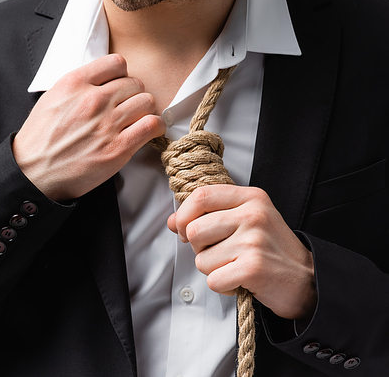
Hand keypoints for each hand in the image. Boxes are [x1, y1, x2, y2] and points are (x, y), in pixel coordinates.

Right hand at [13, 54, 164, 200]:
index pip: (116, 62)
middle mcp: (93, 99)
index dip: (121, 74)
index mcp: (75, 83)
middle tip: (127, 105)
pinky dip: (155, 126)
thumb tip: (104, 78)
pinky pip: (151, 125)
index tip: (119, 85)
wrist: (33, 173)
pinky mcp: (118, 148)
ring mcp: (107, 124)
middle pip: (135, 82)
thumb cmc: (41, 137)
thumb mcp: (53, 97)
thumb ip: (80, 84)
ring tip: (137, 118)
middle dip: (134, 93)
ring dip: (145, 109)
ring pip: (146, 100)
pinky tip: (148, 129)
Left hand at [167, 185, 316, 320]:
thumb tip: (173, 222)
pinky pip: (214, 280)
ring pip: (202, 258)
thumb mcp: (245, 221)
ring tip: (235, 266)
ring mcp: (254, 241)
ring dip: (213, 270)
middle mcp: (253, 214)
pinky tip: (241, 280)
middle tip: (219, 254)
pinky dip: (223, 286)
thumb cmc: (271, 249)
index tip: (185, 230)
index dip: (184, 214)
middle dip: (198, 248)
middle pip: (195, 229)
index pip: (201, 195)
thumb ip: (209, 216)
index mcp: (251, 197)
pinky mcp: (253, 268)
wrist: (308, 280)